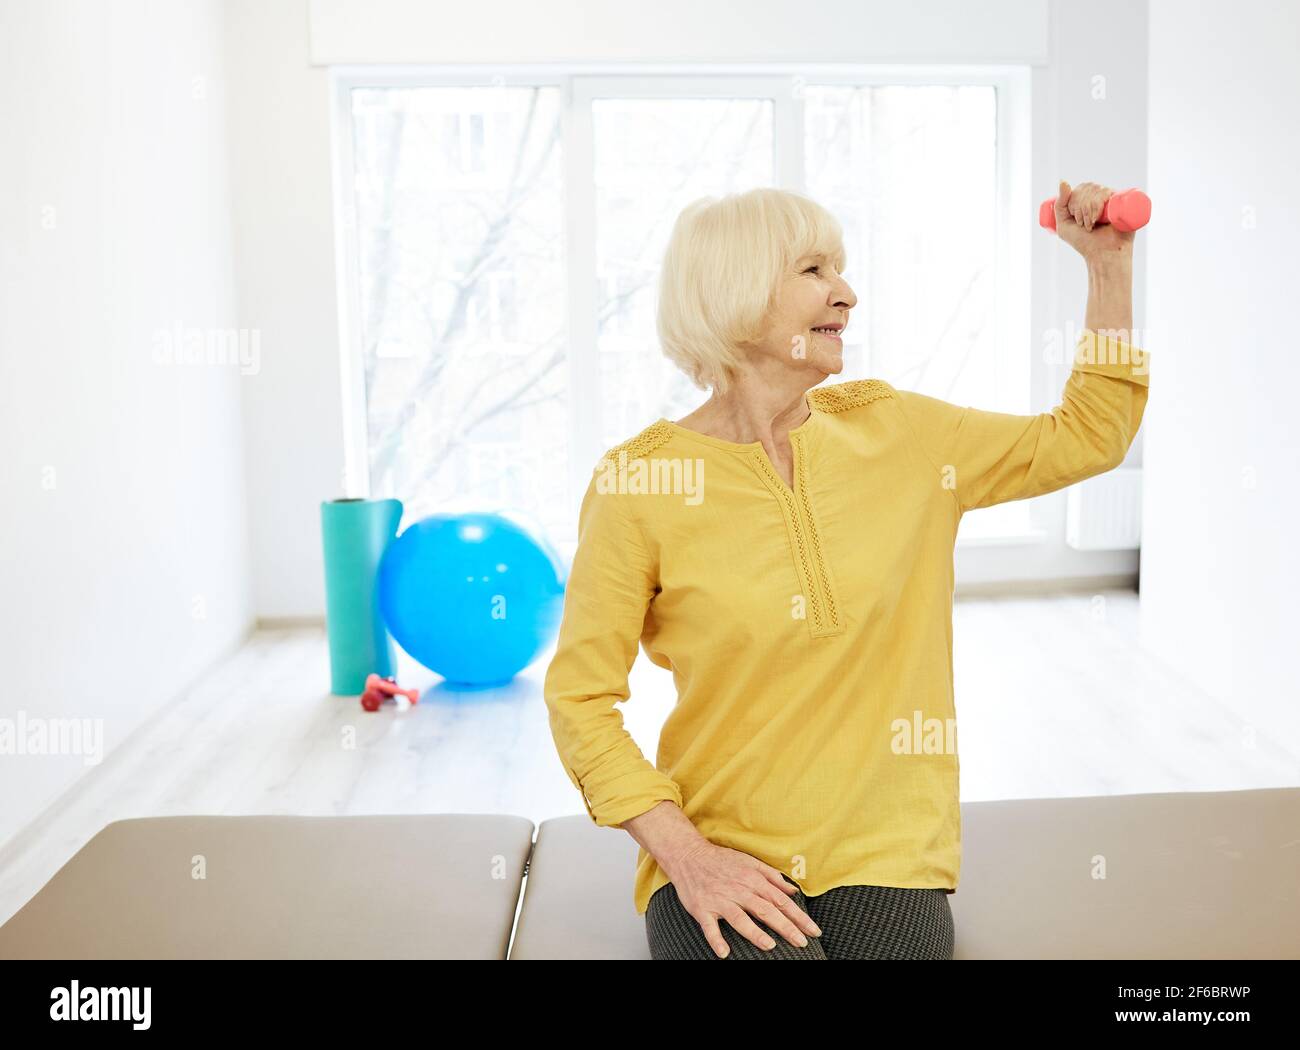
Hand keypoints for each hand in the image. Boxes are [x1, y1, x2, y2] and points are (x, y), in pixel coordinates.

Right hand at [662, 840, 822, 956]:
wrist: (688, 855)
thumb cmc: (721, 860)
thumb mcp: (750, 862)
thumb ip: (772, 876)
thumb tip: (793, 890)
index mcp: (752, 879)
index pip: (781, 900)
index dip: (799, 916)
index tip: (813, 931)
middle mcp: (739, 890)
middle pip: (766, 910)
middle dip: (786, 927)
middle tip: (802, 942)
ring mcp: (720, 900)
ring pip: (740, 918)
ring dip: (755, 932)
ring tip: (770, 945)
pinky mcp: (702, 908)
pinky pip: (709, 927)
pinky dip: (716, 939)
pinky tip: (724, 952)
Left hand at [1053, 180, 1134, 262]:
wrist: (1103, 254)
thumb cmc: (1084, 243)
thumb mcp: (1064, 225)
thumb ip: (1059, 205)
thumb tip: (1063, 180)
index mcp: (1090, 199)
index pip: (1080, 188)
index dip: (1074, 202)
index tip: (1076, 221)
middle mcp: (1103, 196)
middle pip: (1087, 187)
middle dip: (1080, 208)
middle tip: (1084, 225)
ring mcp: (1113, 198)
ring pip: (1095, 190)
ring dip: (1088, 209)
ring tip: (1092, 225)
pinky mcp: (1123, 202)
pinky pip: (1106, 192)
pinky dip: (1096, 204)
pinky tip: (1096, 217)